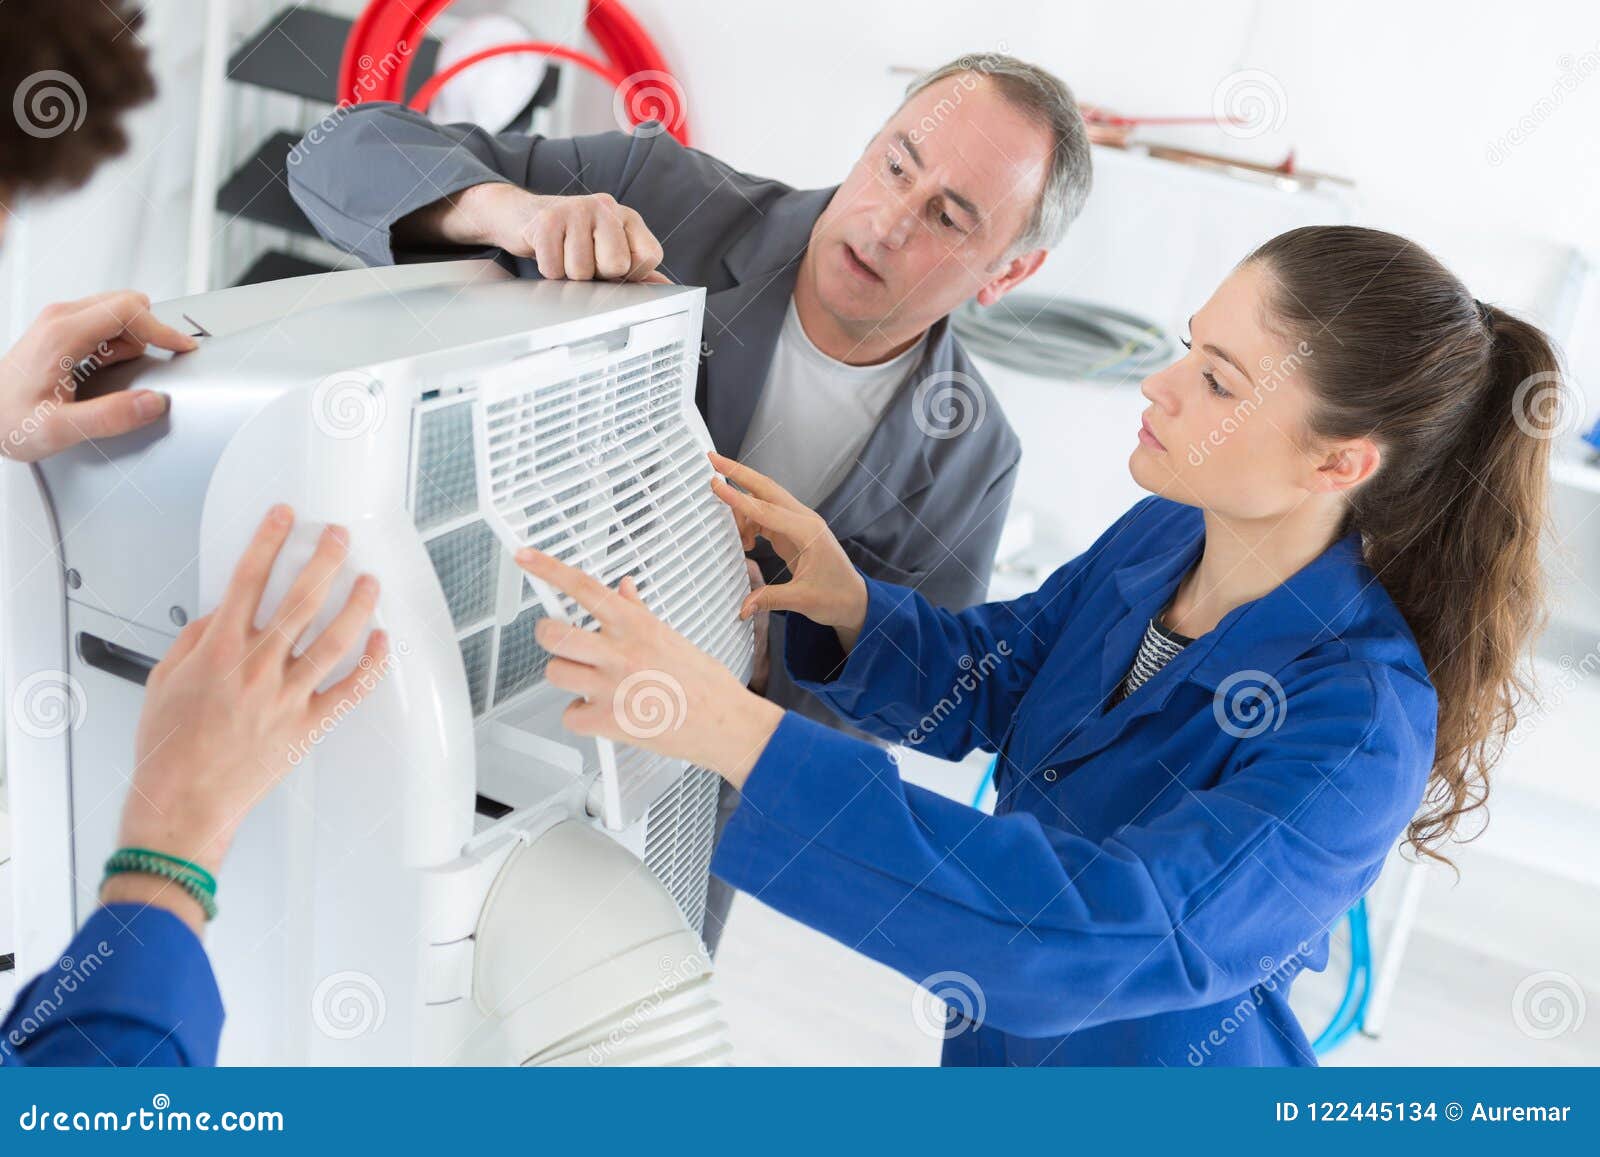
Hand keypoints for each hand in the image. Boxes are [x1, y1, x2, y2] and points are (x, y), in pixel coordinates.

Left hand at [0, 290, 195, 461]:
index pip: (127, 310)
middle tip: (153, 365)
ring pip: (116, 312)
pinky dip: (119, 343)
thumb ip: (109, 417)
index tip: (182, 346)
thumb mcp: (58, 430)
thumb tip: (153, 402)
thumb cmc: (6, 420)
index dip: (162, 328)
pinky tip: (108, 369)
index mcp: (62, 335)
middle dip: (148, 333)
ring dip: (132, 339)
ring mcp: (58, 322)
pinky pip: (104, 323)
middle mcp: (59, 319)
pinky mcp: (59, 330)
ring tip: (121, 373)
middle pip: (125, 304)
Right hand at [105, 506, 387, 931]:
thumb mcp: (164, 680)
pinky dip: (370, 666)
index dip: (267, 541)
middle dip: (322, 561)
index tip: (284, 516)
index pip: (247, 580)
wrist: (182, 801)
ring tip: (370, 581)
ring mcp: (286, 696)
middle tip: (339, 536)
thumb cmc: (169, 746)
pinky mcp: (306, 726)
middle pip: (299, 601)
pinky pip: (348, 691)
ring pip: (332, 640)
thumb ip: (194, 639)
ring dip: (356, 606)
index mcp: (219, 650)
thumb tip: (220, 612)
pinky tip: (382, 643)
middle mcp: (257, 667)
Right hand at [460, 182, 668, 282]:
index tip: (611, 266)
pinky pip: (553, 268)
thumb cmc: (573, 239)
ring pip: (581, 271)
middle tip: (583, 260)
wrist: (523, 215)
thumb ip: (637, 269)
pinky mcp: (547, 220)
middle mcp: (606, 207)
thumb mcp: (609, 249)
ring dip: (568, 274)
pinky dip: (548, 270)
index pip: (649, 257)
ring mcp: (576, 209)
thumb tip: (667, 290)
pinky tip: (547, 251)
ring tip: (563, 254)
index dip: (630, 273)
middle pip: (616, 265)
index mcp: (627, 217)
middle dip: (596, 275)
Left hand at [517, 547, 784, 788]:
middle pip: (553, 633)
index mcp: (636, 626)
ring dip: (565, 677)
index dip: (549, 569)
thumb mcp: (672, 636)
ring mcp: (611, 687)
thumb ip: (638, 612)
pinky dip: (580, 716)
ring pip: (554, 672)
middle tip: (558, 640)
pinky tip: (599, 712)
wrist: (725, 723)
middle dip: (548, 635)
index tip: (526, 557)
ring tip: (587, 682)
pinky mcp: (608, 721)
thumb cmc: (705, 683)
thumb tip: (622, 589)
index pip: (584, 587)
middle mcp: (620, 652)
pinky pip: (569, 715)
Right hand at [708, 451, 868, 652]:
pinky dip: (750, 522)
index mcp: (808, 531)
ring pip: (764, 502)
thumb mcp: (804, 600)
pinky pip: (766, 517)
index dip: (739, 500)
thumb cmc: (836, 596)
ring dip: (742, 507)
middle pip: (766, 489)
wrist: (855, 599)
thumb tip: (743, 607)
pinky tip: (745, 541)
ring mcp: (799, 524)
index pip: (767, 511)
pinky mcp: (793, 532)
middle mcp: (804, 521)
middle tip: (712, 459)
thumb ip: (770, 599)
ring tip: (727, 528)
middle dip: (739, 473)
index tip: (717, 485)